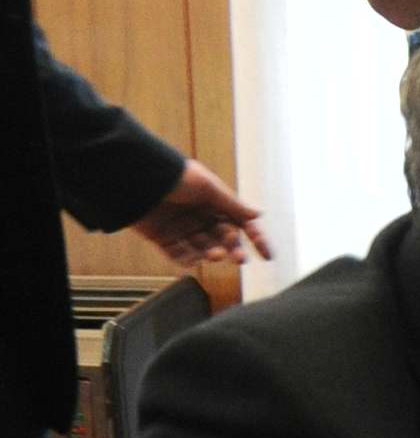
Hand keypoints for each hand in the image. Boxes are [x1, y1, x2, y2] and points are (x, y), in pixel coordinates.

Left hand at [129, 158, 265, 272]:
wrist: (134, 178)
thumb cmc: (173, 176)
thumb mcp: (207, 186)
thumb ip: (232, 203)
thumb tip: (259, 214)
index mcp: (215, 203)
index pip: (242, 224)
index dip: (257, 239)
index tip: (268, 256)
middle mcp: (201, 217)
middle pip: (225, 239)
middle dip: (234, 249)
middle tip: (238, 258)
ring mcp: (183, 229)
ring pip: (205, 249)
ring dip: (213, 254)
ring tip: (216, 255)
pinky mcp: (163, 239)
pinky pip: (179, 255)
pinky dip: (187, 260)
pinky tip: (194, 261)